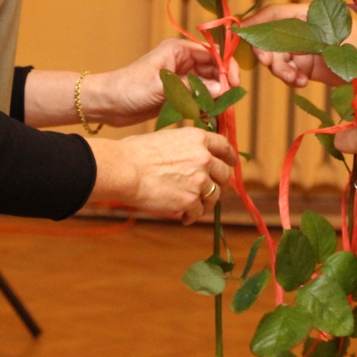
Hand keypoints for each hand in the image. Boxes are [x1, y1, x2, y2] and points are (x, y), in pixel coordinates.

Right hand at [88, 127, 235, 224]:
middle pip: (224, 175)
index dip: (230, 157)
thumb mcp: (166, 139)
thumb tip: (186, 158)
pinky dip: (191, 216)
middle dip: (220, 185)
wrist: (124, 170)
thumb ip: (184, 148)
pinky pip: (198, 212)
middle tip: (211, 193)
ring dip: (205, 204)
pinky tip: (182, 218)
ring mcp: (199, 180)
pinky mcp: (190, 200)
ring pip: (214, 196)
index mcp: (197, 138)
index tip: (232, 165)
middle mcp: (203, 157)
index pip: (224, 147)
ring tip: (192, 209)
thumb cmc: (135, 153)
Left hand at [89, 38, 236, 125]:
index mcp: (178, 50)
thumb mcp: (162, 87)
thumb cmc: (130, 88)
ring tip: (222, 109)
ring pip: (207, 84)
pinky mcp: (177, 94)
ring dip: (215, 95)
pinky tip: (211, 114)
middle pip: (212, 68)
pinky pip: (198, 96)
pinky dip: (205, 104)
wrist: (108, 104)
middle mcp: (182, 61)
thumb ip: (192, 88)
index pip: (211, 52)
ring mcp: (180, 78)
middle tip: (230, 99)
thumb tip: (220, 89)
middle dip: (223, 82)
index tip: (234, 82)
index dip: (226, 65)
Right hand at [246, 3, 356, 86]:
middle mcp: (300, 29)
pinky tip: (303, 82)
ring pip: (276, 57)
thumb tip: (276, 38)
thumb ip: (304, 38)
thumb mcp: (333, 38)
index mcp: (306, 13)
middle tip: (270, 64)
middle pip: (269, 38)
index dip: (255, 23)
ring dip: (282, 71)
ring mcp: (301, 47)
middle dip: (267, 53)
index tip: (241, 35)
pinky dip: (290, 78)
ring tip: (298, 80)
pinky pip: (287, 71)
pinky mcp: (304, 64)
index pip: (274, 14)